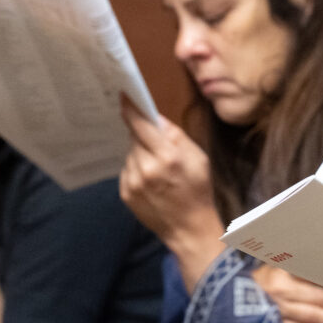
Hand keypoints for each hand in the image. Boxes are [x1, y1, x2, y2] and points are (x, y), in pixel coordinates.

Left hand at [118, 97, 219, 253]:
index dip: (131, 108)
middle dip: (145, 138)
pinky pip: (127, 170)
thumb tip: (156, 118)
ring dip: (141, 155)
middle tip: (161, 150)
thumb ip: (176, 136)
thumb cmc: (199, 190)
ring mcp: (133, 182)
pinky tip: (152, 181)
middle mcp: (146, 168)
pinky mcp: (125, 193)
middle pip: (135, 138)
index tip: (123, 94)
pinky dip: (137, 170)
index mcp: (168, 156)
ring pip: (131, 154)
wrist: (189, 228)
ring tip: (159, 170)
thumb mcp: (199, 158)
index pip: (141, 125)